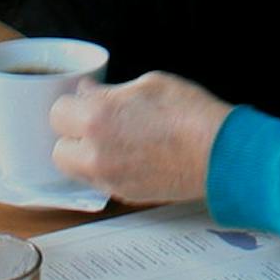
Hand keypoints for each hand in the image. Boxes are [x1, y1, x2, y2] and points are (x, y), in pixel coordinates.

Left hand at [51, 71, 233, 204]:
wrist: (222, 153)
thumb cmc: (190, 113)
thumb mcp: (147, 84)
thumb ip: (109, 91)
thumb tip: (87, 92)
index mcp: (96, 118)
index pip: (57, 113)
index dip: (73, 105)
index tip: (85, 102)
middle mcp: (96, 153)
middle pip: (58, 151)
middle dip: (71, 137)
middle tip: (92, 125)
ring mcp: (110, 179)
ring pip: (76, 172)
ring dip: (84, 157)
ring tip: (110, 143)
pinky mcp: (126, 195)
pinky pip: (100, 183)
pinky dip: (105, 172)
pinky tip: (127, 157)